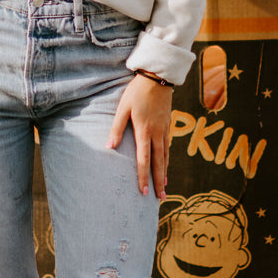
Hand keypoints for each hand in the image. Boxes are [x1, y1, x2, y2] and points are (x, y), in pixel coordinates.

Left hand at [106, 75, 172, 198]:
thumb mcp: (123, 108)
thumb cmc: (137, 92)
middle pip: (159, 163)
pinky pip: (168, 147)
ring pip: (165, 156)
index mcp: (144, 131)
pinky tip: (166, 165)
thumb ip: (116, 128)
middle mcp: (157, 133)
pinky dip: (167, 159)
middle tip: (161, 199)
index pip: (144, 160)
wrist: (158, 77)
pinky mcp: (168, 125)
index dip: (144, 177)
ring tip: (164, 187)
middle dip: (159, 182)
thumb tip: (109, 148)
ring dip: (164, 173)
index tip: (143, 192)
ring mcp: (164, 129)